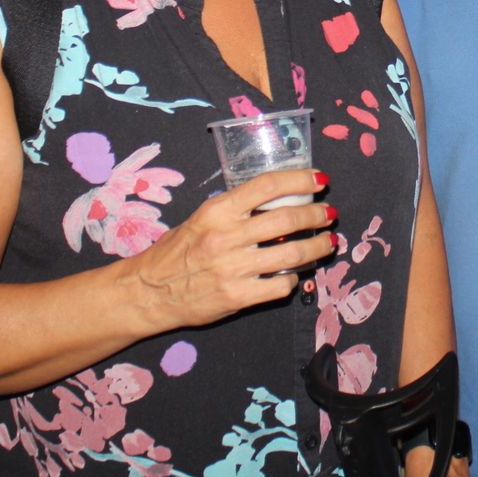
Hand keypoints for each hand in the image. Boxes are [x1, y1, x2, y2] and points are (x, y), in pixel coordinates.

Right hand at [131, 169, 335, 330]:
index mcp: (218, 211)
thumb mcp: (201, 219)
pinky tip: (295, 275)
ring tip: (327, 243)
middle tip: (329, 214)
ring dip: (317, 247)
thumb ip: (235, 211)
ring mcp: (234, 269)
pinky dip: (294, 279)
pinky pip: (280, 286)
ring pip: (293, 254)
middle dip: (316, 214)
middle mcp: (227, 237)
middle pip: (288, 219)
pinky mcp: (238, 297)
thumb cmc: (175, 252)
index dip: (300, 179)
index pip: (267, 186)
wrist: (149, 292)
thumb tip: (278, 200)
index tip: (320, 180)